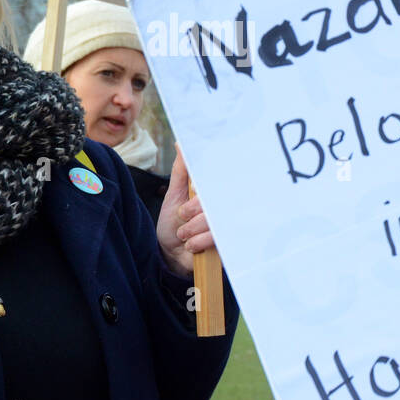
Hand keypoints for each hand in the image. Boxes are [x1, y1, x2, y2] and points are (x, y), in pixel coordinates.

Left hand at [156, 147, 214, 276]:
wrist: (171, 256)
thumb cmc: (173, 224)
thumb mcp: (174, 195)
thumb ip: (181, 171)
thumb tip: (181, 143)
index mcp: (213, 194)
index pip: (217, 183)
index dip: (203, 188)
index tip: (194, 192)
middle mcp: (223, 208)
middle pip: (212, 202)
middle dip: (191, 211)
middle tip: (182, 217)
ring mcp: (227, 225)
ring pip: (212, 220)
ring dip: (191, 230)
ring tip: (184, 235)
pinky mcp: (228, 243)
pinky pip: (215, 238)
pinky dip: (197, 242)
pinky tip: (192, 246)